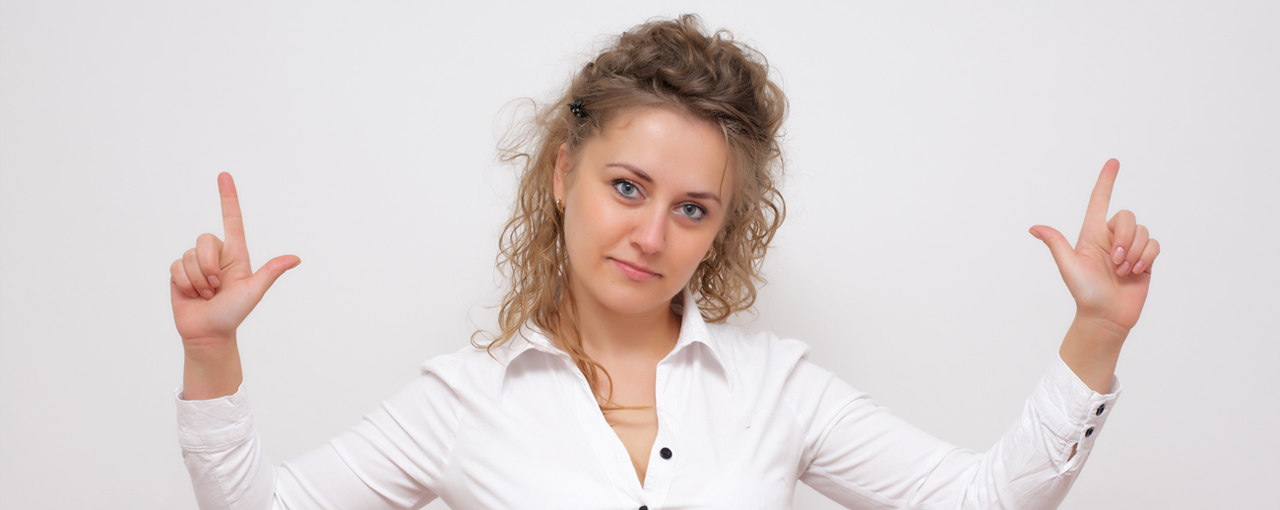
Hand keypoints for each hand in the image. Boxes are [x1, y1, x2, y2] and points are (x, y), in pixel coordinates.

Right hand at [169, 173, 299, 346]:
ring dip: (198, 279)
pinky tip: (192, 295)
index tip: (224, 175)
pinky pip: (176, 267)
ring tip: (207, 294)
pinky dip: (185, 284)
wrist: (208, 333)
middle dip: (209, 266)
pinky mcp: (178, 272)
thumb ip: (270, 272)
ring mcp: (196, 263)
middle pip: (204, 239)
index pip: (232, 220)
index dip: (228, 197)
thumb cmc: (234, 314)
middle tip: (217, 287)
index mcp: (236, 254)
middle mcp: (216, 255)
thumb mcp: (254, 292)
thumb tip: (296, 259)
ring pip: (189, 255)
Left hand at [1029, 159, 1159, 332]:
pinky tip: (1136, 271)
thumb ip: (1056, 244)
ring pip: (1143, 232)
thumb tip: (1034, 228)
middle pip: (1127, 216)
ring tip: (1123, 270)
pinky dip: (1147, 257)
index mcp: (1090, 234)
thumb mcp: (1068, 267)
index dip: (1106, 181)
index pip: (1099, 201)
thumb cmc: (1084, 293)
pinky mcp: (1145, 259)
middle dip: (1124, 237)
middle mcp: (1111, 237)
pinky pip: (1154, 245)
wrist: (1106, 317)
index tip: (1113, 162)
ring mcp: (1129, 248)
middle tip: (1115, 261)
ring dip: (1134, 251)